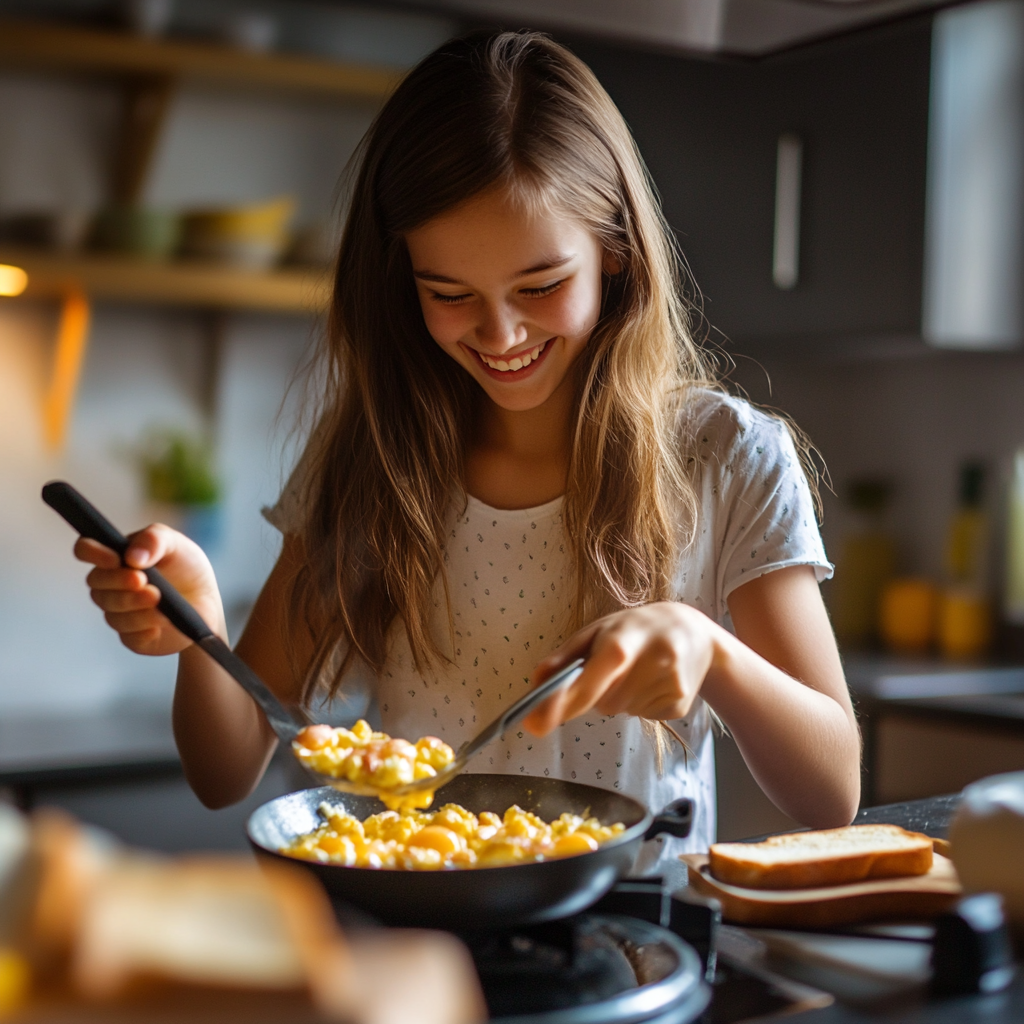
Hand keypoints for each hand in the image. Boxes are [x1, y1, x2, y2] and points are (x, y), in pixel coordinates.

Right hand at [74, 524, 225, 655]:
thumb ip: (154, 539)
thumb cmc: (185, 566)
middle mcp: (110, 585)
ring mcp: (119, 612)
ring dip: (135, 604)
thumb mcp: (175, 543)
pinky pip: (129, 636)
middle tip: (143, 580)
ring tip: (159, 599)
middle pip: (96, 584)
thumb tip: (132, 557)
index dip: (92, 553)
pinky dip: (146, 626)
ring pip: (112, 611)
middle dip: (118, 582)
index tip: (114, 558)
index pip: (86, 550)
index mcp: (114, 556)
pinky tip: (162, 620)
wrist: (207, 599)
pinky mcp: (133, 636)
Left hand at [522, 601, 720, 735]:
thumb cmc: (636, 629)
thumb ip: (565, 658)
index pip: (590, 680)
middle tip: (614, 667)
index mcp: (623, 642)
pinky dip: (639, 704)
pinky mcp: (679, 705)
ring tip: (636, 671)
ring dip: (618, 698)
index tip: (533, 724)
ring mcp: (669, 686)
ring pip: (620, 711)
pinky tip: (652, 681)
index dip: (561, 703)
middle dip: (598, 692)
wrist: (693, 632)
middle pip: (602, 703)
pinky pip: (642, 717)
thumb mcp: (599, 630)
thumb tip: (536, 683)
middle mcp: (651, 663)